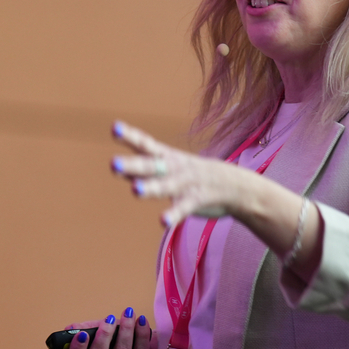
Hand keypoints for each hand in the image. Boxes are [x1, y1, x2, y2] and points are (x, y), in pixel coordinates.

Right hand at [63, 308, 154, 348]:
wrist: (147, 348)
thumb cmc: (119, 338)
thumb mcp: (102, 331)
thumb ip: (88, 328)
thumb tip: (70, 328)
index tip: (82, 334)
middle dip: (104, 335)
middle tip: (109, 318)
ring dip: (125, 330)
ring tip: (128, 313)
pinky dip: (141, 334)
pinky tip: (141, 321)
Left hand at [111, 121, 252, 228]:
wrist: (234, 185)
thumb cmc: (192, 174)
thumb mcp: (169, 166)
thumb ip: (142, 169)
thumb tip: (117, 168)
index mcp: (166, 157)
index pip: (145, 144)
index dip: (130, 136)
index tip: (114, 127)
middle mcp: (173, 167)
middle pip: (150, 165)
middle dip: (132, 165)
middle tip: (113, 164)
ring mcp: (185, 183)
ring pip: (165, 186)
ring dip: (150, 188)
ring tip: (135, 191)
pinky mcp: (196, 200)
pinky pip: (183, 208)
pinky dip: (173, 214)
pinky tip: (162, 221)